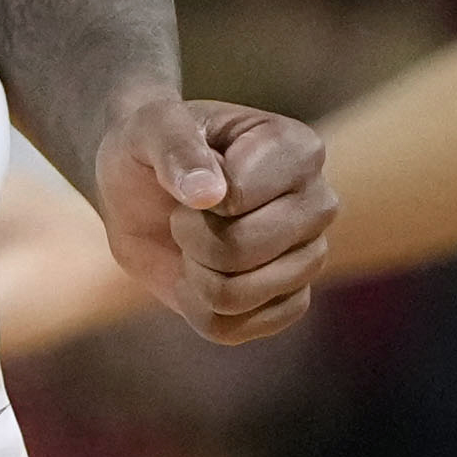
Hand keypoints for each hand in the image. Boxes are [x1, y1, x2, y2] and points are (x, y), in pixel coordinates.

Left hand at [93, 99, 335, 344]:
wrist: (138, 191)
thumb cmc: (150, 147)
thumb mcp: (149, 127)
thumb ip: (175, 147)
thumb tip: (209, 195)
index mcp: (298, 149)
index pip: (238, 199)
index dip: (195, 198)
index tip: (192, 175)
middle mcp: (319, 203)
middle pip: (241, 250)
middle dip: (190, 238)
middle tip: (185, 214)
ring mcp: (310, 257)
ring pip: (236, 296)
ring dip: (193, 274)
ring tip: (195, 242)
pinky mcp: (290, 302)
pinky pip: (235, 329)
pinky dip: (198, 307)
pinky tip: (200, 274)